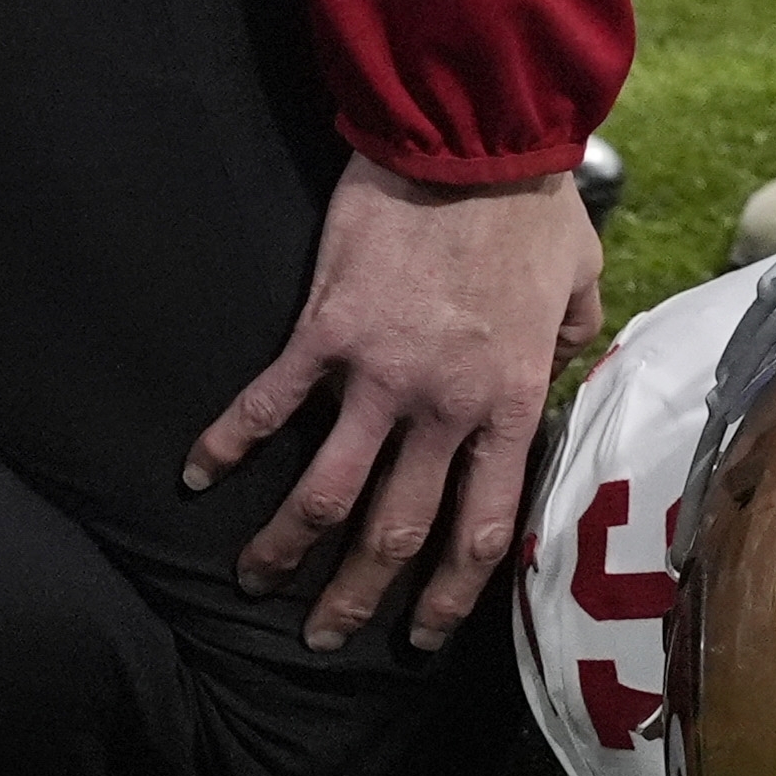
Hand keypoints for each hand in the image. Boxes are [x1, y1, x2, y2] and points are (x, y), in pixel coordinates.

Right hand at [192, 151, 604, 651]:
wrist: (474, 139)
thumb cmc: (532, 205)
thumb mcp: (578, 280)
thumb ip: (571, 335)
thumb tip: (561, 361)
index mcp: (510, 403)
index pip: (481, 529)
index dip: (449, 595)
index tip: (420, 636)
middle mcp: (446, 408)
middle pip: (396, 531)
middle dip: (357, 595)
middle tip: (325, 635)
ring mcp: (380, 375)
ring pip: (325, 492)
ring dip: (285, 546)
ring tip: (255, 581)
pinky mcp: (325, 333)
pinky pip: (268, 405)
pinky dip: (228, 444)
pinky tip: (196, 474)